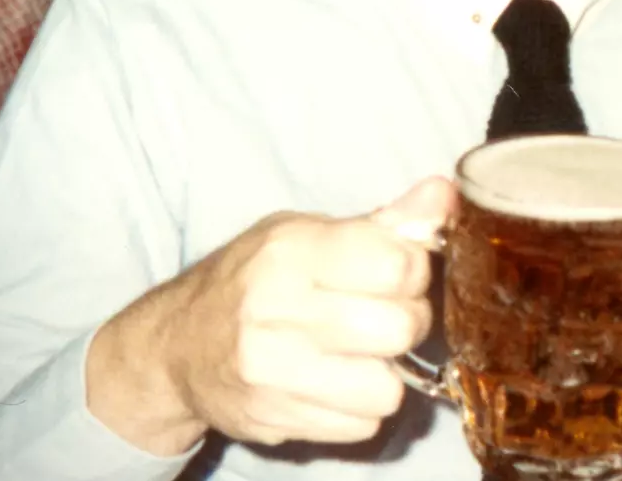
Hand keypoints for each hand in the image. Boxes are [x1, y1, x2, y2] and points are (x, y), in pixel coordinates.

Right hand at [87, 178, 457, 454]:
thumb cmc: (252, 279)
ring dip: (384, 372)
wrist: (177, 346)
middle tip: (380, 314)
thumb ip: (384, 221)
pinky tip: (333, 382)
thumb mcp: (306, 234)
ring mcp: (274, 373)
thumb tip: (444, 194)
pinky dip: (359, 407)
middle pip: (402, 327)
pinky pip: (363, 426)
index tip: (395, 270)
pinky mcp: (277, 421)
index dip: (413, 268)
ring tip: (357, 352)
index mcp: (290, 251)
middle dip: (405, 320)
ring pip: (389, 387)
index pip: (398, 264)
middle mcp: (277, 311)